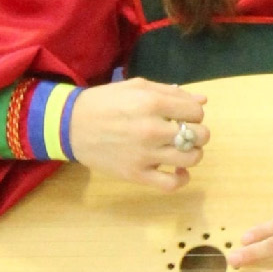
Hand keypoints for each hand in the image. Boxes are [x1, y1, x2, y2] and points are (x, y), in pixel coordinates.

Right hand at [68, 77, 208, 191]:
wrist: (70, 125)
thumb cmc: (104, 102)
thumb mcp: (136, 87)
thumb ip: (170, 92)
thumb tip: (202, 100)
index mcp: (152, 103)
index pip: (196, 112)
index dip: (193, 113)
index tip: (182, 115)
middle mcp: (152, 129)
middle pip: (199, 135)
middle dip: (198, 132)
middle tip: (185, 132)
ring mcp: (145, 154)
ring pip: (191, 159)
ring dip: (192, 154)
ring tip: (181, 150)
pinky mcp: (136, 174)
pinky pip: (171, 184)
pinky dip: (181, 179)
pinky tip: (177, 171)